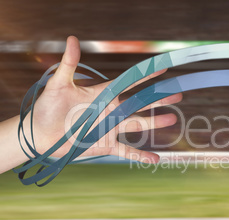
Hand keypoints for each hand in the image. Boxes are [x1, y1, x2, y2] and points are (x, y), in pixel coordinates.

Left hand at [28, 36, 181, 162]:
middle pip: (140, 103)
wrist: (39, 134)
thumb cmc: (47, 107)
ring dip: (155, 122)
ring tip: (173, 118)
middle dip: (158, 99)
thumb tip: (72, 39)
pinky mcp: (106, 145)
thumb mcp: (58, 84)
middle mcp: (111, 110)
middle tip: (177, 94)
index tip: (162, 69)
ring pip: (138, 124)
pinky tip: (155, 158)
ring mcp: (110, 128)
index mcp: (103, 94)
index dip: (145, 76)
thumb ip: (69, 64)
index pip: (129, 83)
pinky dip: (141, 155)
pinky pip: (127, 150)